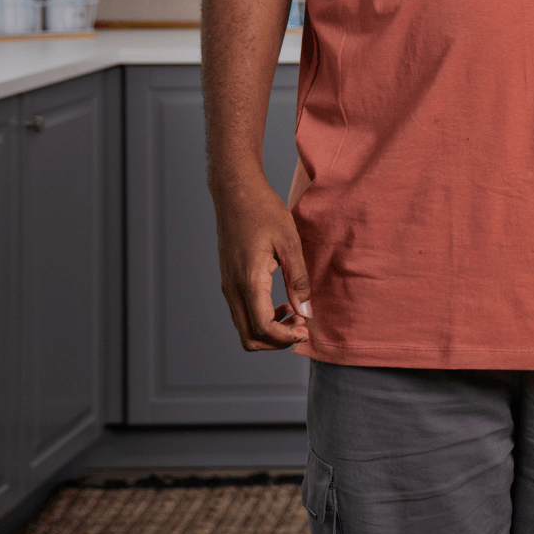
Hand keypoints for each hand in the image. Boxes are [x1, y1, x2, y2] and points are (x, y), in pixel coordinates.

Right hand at [211, 178, 313, 352]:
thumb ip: (298, 279)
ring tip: (295, 314)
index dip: (286, 337)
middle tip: (301, 326)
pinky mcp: (228, 281)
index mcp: (248, 281)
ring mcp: (227, 286)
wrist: (236, 192)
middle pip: (249, 338)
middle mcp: (232, 289)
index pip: (263, 329)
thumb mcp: (289, 242)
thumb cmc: (264, 211)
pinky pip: (242, 312)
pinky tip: (282, 302)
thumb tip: (305, 312)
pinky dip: (261, 318)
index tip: (306, 329)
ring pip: (244, 327)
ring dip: (270, 330)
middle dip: (277, 341)